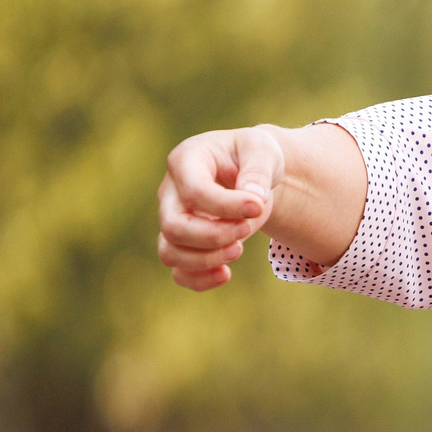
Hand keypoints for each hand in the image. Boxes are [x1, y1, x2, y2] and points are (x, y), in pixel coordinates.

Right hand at [157, 126, 283, 290]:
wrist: (250, 171)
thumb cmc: (253, 156)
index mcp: (186, 161)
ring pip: (170, 252)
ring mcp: (173, 219)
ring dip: (207, 260)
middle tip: (247, 227)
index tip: (258, 206)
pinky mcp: (184, 243)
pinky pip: (178, 272)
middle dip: (215, 236)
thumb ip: (257, 171)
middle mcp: (171, 192)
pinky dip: (200, 280)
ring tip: (240, 248)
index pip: (194, 191)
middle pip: (174, 227)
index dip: (227, 206)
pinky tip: (226, 274)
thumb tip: (253, 200)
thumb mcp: (262, 151)